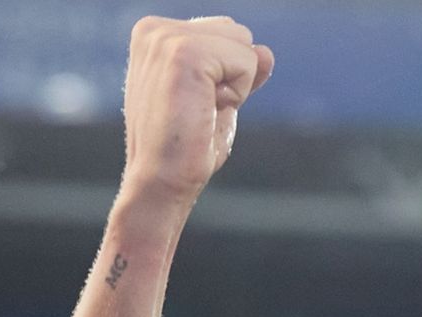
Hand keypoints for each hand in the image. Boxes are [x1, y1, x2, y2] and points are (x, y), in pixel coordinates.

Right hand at [118, 16, 274, 213]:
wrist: (160, 181)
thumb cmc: (184, 149)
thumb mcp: (217, 100)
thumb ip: (239, 70)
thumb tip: (266, 51)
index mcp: (155, 35)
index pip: (224, 32)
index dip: (225, 75)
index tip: (193, 104)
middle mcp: (155, 29)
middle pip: (237, 33)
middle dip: (233, 76)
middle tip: (198, 110)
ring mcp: (166, 38)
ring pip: (244, 45)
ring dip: (235, 86)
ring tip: (200, 111)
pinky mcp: (184, 53)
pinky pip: (246, 61)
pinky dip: (237, 94)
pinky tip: (205, 112)